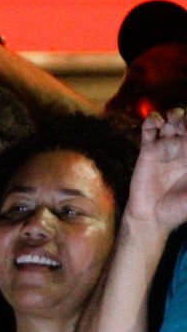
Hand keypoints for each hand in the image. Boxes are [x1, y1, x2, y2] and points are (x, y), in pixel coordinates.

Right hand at [125, 109, 186, 231]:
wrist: (152, 216)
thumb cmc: (178, 208)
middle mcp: (183, 148)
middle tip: (185, 125)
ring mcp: (166, 147)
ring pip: (171, 122)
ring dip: (174, 115)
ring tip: (174, 119)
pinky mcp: (148, 150)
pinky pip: (149, 130)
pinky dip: (152, 121)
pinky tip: (156, 122)